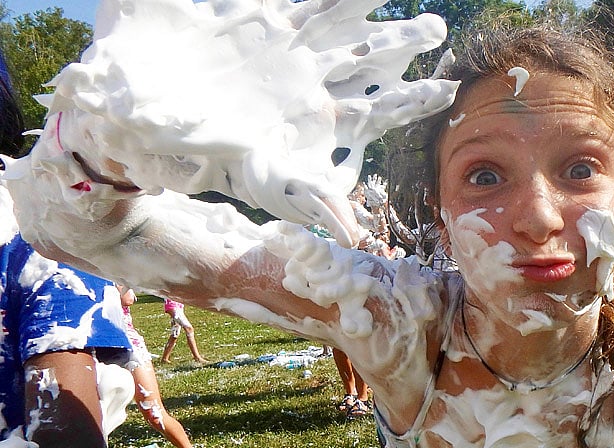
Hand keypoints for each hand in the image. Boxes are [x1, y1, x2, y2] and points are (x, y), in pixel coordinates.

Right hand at [23, 0, 457, 246]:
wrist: (143, 118)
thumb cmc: (205, 158)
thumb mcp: (267, 183)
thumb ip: (315, 206)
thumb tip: (356, 238)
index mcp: (316, 120)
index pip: (376, 110)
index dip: (411, 101)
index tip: (450, 90)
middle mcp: (307, 82)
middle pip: (367, 60)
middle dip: (402, 43)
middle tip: (434, 28)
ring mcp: (284, 48)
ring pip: (340, 22)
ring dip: (371, 8)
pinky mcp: (257, 17)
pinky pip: (305, 0)